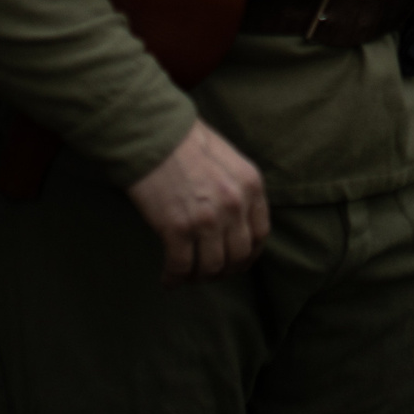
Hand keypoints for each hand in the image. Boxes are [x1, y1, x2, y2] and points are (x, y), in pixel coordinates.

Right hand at [125, 119, 269, 282]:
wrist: (153, 134)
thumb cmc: (187, 142)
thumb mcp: (229, 160)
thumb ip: (238, 190)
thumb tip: (236, 222)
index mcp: (251, 185)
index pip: (260, 234)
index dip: (248, 255)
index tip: (235, 261)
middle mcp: (234, 205)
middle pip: (238, 256)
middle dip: (224, 270)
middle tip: (209, 273)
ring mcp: (207, 219)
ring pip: (211, 267)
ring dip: (199, 277)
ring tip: (187, 276)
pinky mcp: (177, 228)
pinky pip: (180, 266)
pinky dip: (174, 278)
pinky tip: (168, 279)